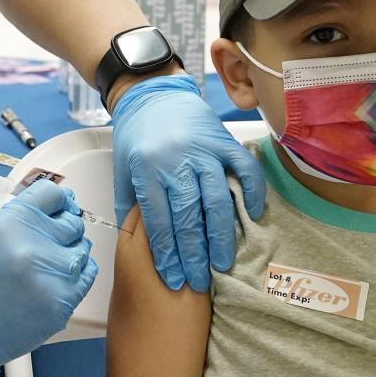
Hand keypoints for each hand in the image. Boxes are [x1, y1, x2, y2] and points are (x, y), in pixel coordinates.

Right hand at [0, 179, 98, 376]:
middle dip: (63, 230)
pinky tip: (57, 279)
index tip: (62, 206)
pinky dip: (77, 274)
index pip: (52, 193)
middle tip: (48, 244)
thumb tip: (59, 204)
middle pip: (72, 222)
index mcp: (11, 222)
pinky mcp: (65, 299)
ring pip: (82, 248)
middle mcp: (33, 243)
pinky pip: (88, 273)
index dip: (60, 200)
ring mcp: (52, 273)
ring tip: (47, 267)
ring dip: (70, 253)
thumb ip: (24, 216)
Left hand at [111, 74, 265, 291]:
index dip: (167, 254)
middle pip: (188, 216)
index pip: (159, 222)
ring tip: (222, 262)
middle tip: (199, 282)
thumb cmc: (136, 137)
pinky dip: (251, 192)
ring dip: (221, 235)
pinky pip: (245, 168)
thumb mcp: (123, 171)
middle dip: (194, 255)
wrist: (151, 94)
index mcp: (147, 169)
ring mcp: (204, 149)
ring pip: (217, 199)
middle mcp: (176, 160)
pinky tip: (251, 215)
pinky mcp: (224, 140)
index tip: (174, 278)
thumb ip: (129, 207)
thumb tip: (134, 247)